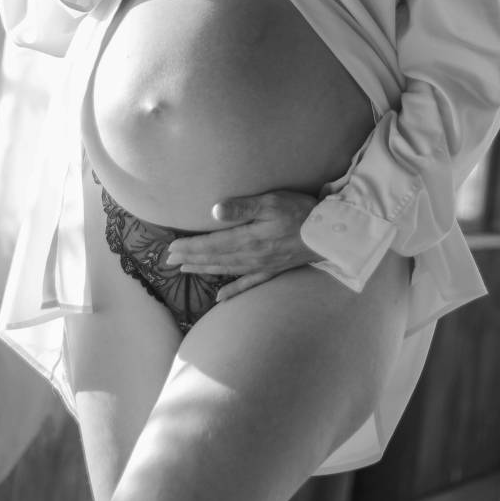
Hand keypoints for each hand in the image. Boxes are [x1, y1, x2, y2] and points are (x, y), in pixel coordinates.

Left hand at [166, 189, 320, 301]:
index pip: (211, 244)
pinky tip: (220, 298)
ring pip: (225, 270)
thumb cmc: (301, 213)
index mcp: (247, 239)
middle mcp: (250, 257)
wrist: (330, 235)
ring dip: (204, 270)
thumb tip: (214, 212)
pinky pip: (247, 284)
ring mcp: (261, 266)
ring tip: (184, 270)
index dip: (189, 247)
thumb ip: (242, 207)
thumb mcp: (271, 202)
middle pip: (214, 259)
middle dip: (190, 259)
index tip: (171, 248)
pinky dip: (232, 290)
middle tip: (169, 260)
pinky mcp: (272, 270)